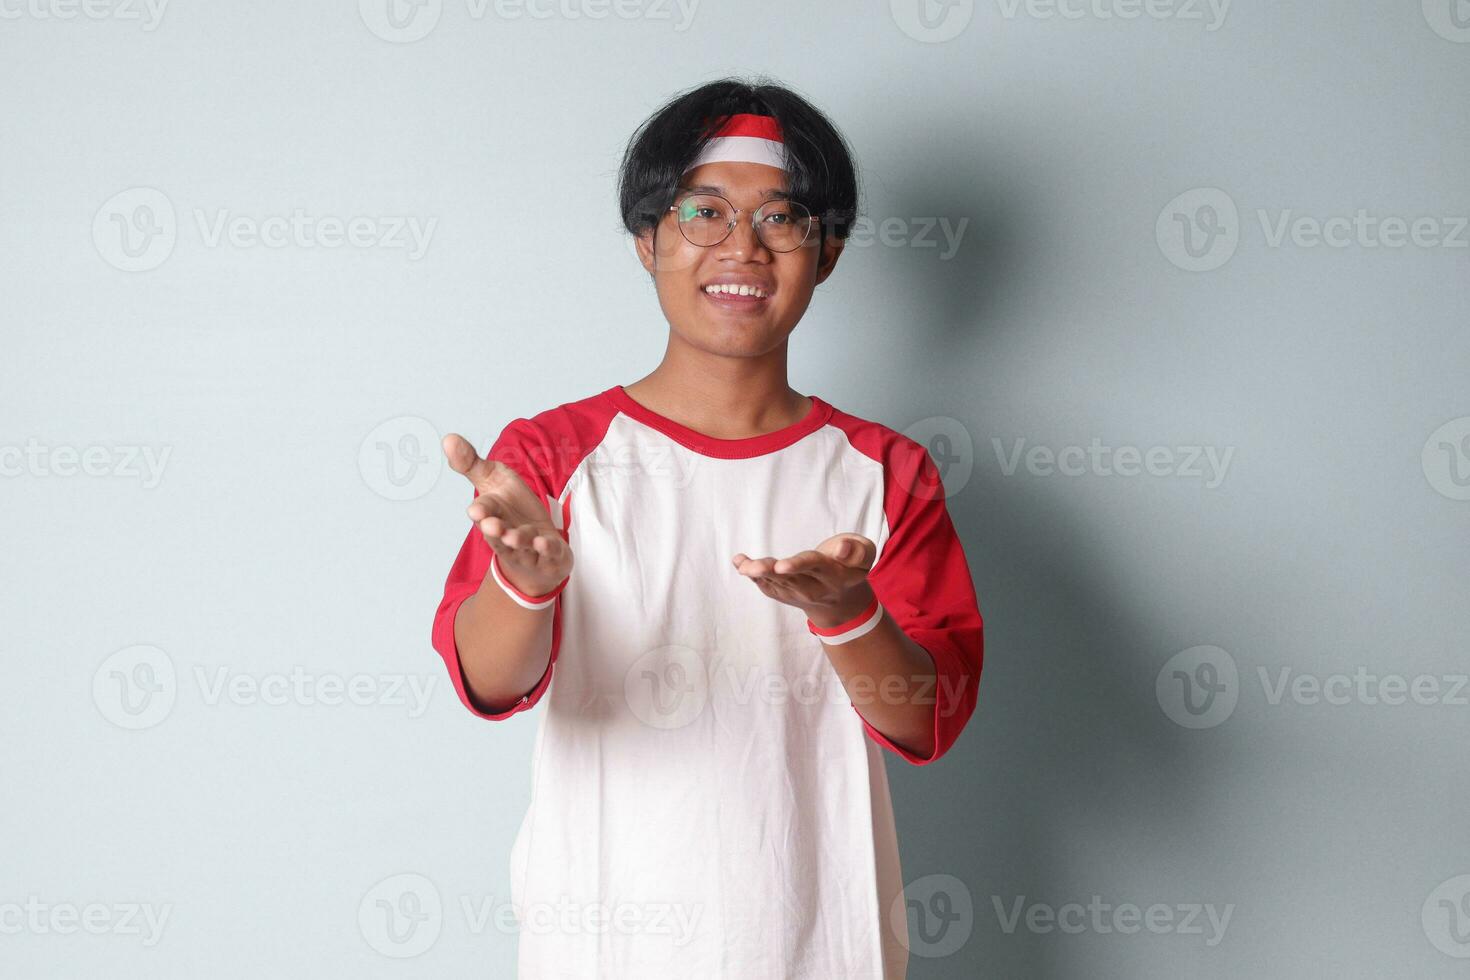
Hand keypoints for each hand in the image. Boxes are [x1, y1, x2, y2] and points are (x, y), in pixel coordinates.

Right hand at [443, 433, 572, 597]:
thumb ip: (471, 463)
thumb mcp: (492, 479)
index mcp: (492, 514)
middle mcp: (506, 534)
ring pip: (521, 545)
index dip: (481, 512)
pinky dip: (546, 549)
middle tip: (492, 526)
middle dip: (494, 531)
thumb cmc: (510, 508)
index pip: (484, 513)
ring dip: (518, 540)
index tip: (476, 511)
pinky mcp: (550, 554)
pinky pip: (549, 553)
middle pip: (498, 534)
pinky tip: (543, 543)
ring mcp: (528, 547)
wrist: (535, 541)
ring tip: (514, 536)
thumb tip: (448, 439)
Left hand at [731, 533, 877, 626]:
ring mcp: (797, 595)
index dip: (798, 565)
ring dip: (756, 573)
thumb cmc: (851, 566)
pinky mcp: (784, 595)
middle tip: (752, 568)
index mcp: (833, 574)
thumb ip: (856, 550)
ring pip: (775, 583)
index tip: (782, 565)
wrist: (843, 600)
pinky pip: (767, 586)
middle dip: (770, 572)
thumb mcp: (865, 555)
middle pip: (790, 579)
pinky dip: (752, 575)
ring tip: (741, 564)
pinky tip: (739, 562)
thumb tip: (841, 549)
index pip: (814, 566)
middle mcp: (813, 588)